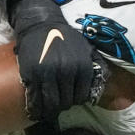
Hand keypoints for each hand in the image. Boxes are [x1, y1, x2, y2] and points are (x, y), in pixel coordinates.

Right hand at [12, 0, 105, 120]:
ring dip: (49, 111)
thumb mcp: (85, 48)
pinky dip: (35, 108)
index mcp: (82, 66)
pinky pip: (34, 99)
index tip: (70, 100)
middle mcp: (66, 72)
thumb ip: (95, 64)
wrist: (40, 24)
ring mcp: (48, 74)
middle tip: (57, 105)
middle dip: (62, 106)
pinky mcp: (31, 75)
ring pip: (51, 104)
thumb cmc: (64, 37)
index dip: (75, 100)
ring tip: (46, 111)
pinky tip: (34, 111)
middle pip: (66, 102)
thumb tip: (104, 80)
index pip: (81, 97)